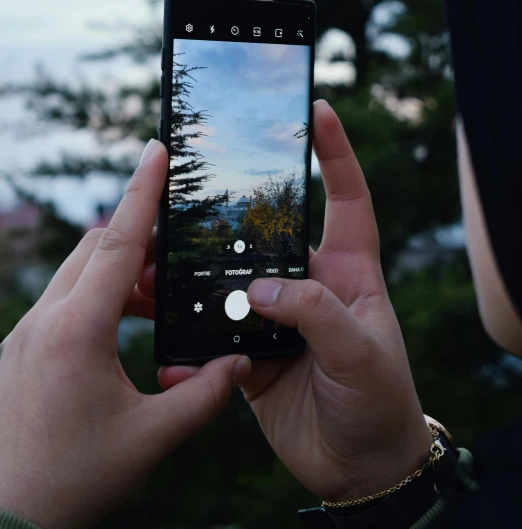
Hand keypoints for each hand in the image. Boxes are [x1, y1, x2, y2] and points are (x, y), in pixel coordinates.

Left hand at [0, 139, 250, 528]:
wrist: (6, 516)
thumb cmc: (73, 479)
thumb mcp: (150, 438)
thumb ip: (203, 396)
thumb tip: (240, 364)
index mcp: (77, 332)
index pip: (116, 243)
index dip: (141, 193)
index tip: (156, 149)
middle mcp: (45, 321)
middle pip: (94, 248)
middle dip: (136, 233)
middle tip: (176, 242)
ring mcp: (27, 333)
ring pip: (77, 273)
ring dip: (118, 270)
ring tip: (157, 295)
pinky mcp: (21, 349)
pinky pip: (64, 300)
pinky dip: (99, 295)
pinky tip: (125, 323)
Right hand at [162, 101, 431, 503]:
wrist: (359, 467)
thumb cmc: (380, 401)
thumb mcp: (362, 352)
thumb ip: (315, 313)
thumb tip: (257, 289)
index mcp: (350, 271)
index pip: (346, 199)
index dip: (336, 153)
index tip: (318, 111)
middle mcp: (310, 285)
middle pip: (269, 233)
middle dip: (234, 213)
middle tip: (194, 191)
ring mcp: (277, 317)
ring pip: (231, 281)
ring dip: (197, 275)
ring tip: (156, 264)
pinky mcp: (250, 353)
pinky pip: (213, 335)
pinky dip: (188, 337)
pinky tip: (166, 339)